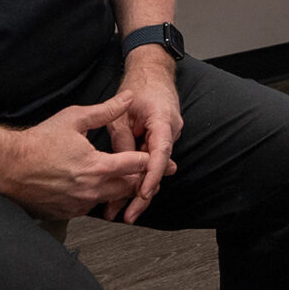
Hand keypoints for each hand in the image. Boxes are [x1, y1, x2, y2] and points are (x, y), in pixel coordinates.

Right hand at [2, 93, 161, 220]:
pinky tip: (100, 188)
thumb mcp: (74, 118)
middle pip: (129, 187)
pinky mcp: (67, 212)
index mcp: (97, 166)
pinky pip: (91, 206)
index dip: (152, 161)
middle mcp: (91, 189)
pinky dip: (99, 197)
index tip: (167, 162)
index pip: (135, 165)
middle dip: (144, 180)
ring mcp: (79, 204)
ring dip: (122, 191)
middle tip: (156, 174)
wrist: (8, 166)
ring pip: (110, 199)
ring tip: (132, 182)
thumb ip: (105, 111)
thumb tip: (128, 98)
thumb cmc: (38, 142)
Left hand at [105, 55, 185, 222]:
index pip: (160, 153)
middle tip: (128, 215)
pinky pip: (150, 162)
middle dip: (143, 194)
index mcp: (163, 121)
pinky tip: (124, 195)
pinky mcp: (160, 141)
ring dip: (137, 189)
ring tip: (119, 211)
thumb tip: (118, 164)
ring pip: (153, 169)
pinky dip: (138, 177)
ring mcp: (167, 137)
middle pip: (158, 169)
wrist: (152, 73)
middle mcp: (170, 132)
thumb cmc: (140, 87)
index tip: (143, 193)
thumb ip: (122, 139)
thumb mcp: (123, 113)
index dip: (152, 176)